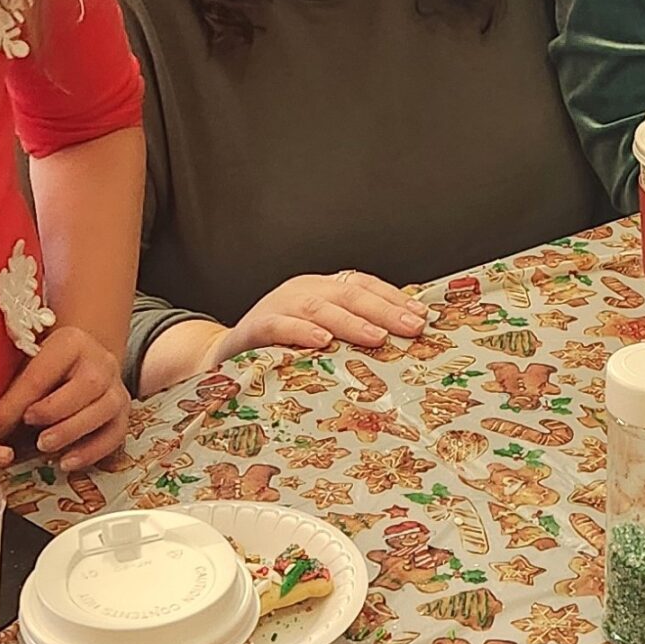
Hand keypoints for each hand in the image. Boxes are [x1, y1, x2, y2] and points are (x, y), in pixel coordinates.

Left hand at [0, 326, 129, 472]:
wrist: (81, 361)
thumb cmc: (47, 368)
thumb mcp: (25, 371)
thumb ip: (4, 399)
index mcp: (69, 341)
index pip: (42, 374)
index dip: (15, 403)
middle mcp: (99, 360)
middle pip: (87, 385)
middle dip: (56, 412)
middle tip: (32, 434)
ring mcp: (116, 386)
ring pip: (105, 409)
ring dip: (74, 432)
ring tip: (46, 448)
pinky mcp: (123, 411)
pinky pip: (116, 433)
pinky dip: (93, 452)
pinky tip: (68, 463)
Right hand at [210, 270, 427, 365]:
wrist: (221, 359)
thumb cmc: (280, 349)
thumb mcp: (319, 335)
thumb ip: (351, 331)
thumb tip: (402, 337)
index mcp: (320, 288)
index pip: (362, 284)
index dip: (393, 298)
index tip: (423, 317)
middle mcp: (301, 291)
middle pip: (348, 293)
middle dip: (384, 310)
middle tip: (412, 328)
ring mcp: (276, 307)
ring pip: (317, 306)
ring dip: (351, 321)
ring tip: (377, 337)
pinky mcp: (252, 330)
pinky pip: (278, 327)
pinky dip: (300, 332)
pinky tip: (322, 341)